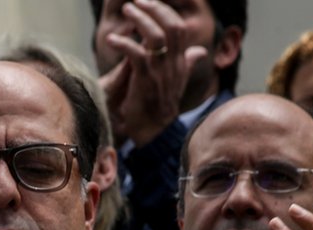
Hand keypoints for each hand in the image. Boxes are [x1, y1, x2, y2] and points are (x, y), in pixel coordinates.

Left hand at [99, 0, 206, 146]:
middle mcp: (173, 65)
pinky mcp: (145, 81)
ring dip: (139, 19)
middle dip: (154, 9)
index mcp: (180, 62)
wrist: (151, 132)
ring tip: (126, 11)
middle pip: (172, 26)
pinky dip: (124, 43)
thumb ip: (186, 64)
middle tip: (135, 2)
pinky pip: (137, 55)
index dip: (166, 12)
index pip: (180, 28)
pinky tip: (112, 39)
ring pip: (156, 36)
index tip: (149, 4)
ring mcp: (160, 73)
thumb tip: (199, 51)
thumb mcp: (175, 82)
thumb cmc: (158, 105)